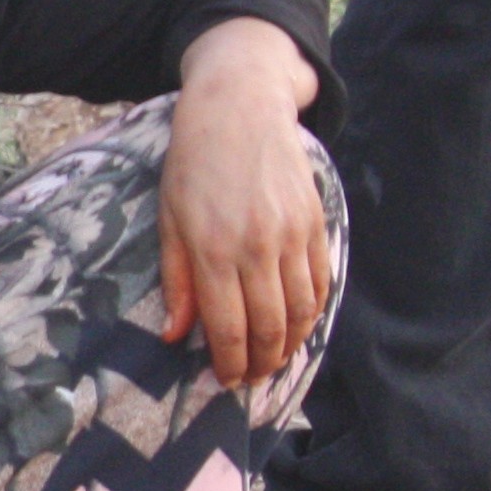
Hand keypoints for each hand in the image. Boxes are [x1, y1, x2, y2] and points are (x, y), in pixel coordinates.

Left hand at [159, 18, 329, 388]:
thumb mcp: (168, 218)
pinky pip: (322, 282)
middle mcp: (256, 247)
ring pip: (300, 311)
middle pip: (268, 327)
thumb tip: (176, 335)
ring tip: (274, 362)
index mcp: (212, 250)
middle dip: (260, 363)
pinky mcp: (316, 223)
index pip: (228, 327)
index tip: (225, 381)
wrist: (240, 109)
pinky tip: (299, 327)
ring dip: (289, 345)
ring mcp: (292, 236)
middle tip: (251, 380)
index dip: (229, 363)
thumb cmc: (192, 164)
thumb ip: (176, 279)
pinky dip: (313, 313)